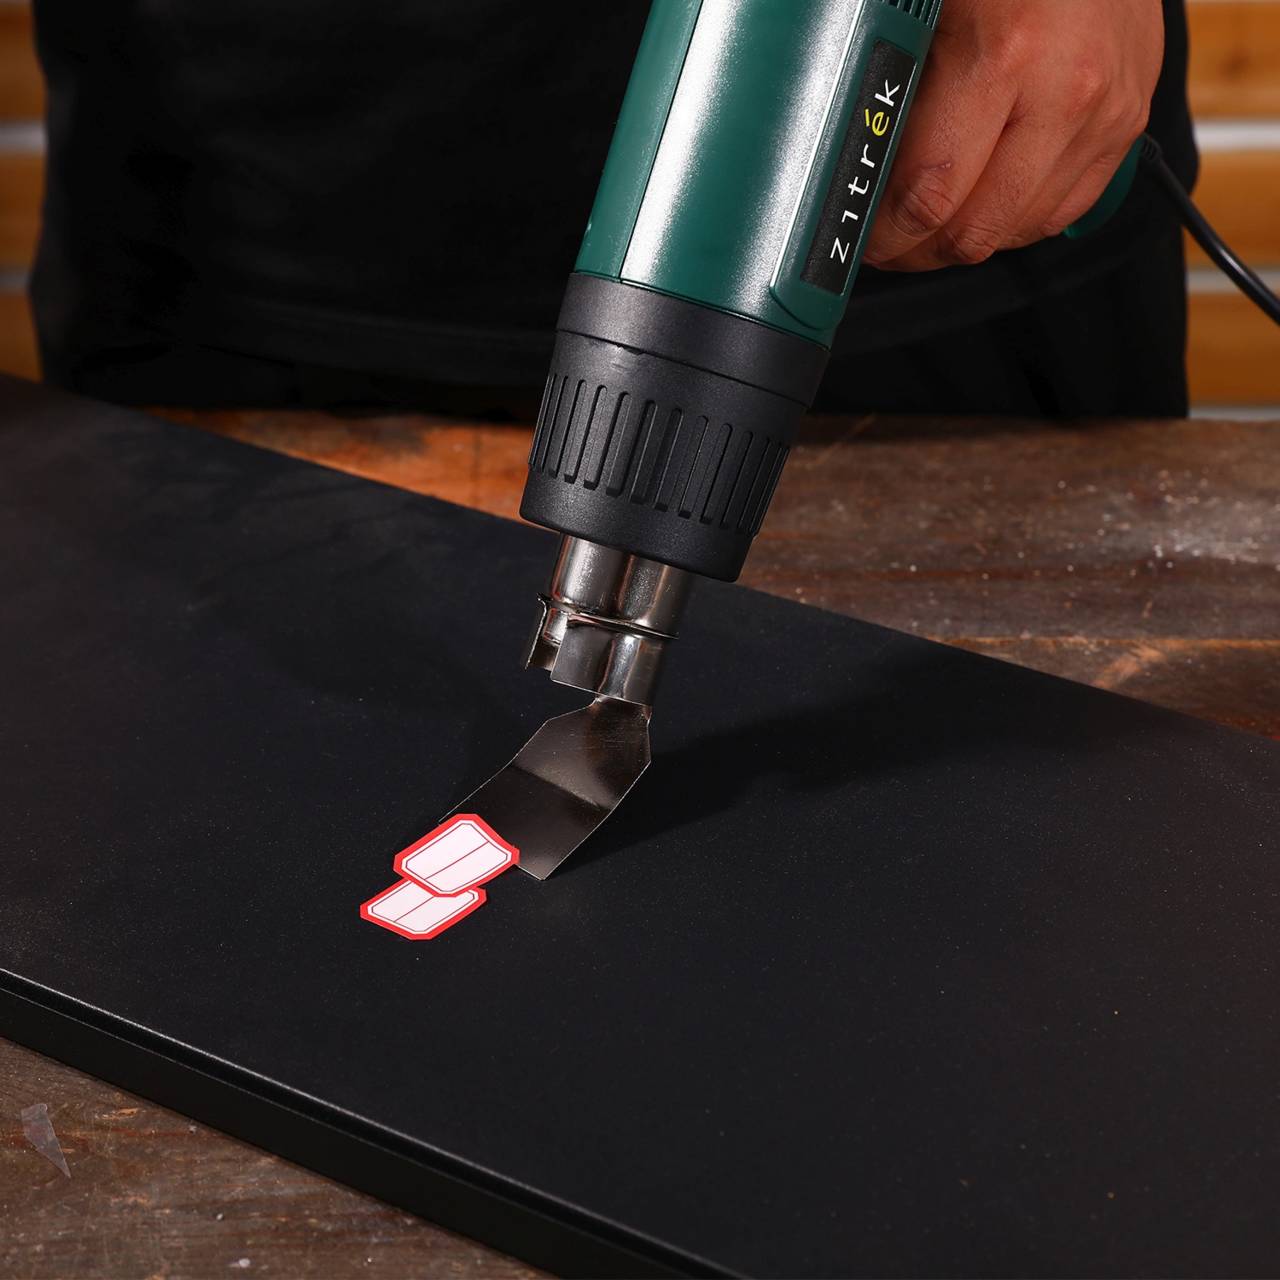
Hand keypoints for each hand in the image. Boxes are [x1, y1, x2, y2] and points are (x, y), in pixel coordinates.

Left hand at [864, 0, 1163, 270]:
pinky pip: (1059, 214)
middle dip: (917, 251)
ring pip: (1015, 232)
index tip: (860, 236)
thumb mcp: (933, 9)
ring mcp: (1103, 117)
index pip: (931, 195)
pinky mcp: (1126, 128)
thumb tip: (858, 157)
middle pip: (974, 230)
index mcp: (1005, 58)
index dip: (885, 234)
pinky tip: (981, 203)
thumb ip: (900, 81)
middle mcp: (1064, 96)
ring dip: (962, 239)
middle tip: (885, 242)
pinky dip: (1012, 221)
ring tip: (927, 223)